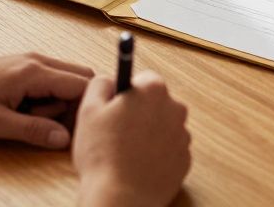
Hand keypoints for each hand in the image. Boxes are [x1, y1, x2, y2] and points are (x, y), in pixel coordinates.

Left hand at [0, 54, 92, 148]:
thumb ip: (34, 130)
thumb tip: (64, 139)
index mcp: (33, 71)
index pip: (82, 85)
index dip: (85, 110)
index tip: (73, 130)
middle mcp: (35, 60)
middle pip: (80, 78)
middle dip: (74, 105)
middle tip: (48, 125)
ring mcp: (28, 61)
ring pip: (64, 80)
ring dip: (56, 103)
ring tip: (26, 117)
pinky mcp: (20, 68)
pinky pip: (48, 81)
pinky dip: (44, 99)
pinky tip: (21, 111)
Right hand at [74, 72, 190, 206]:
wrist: (121, 197)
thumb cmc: (103, 155)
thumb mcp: (88, 109)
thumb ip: (101, 84)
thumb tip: (110, 80)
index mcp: (153, 91)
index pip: (144, 78)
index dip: (127, 93)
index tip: (117, 107)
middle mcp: (175, 109)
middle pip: (156, 103)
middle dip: (139, 113)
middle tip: (117, 131)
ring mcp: (182, 136)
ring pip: (163, 127)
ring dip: (148, 134)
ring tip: (125, 152)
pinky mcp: (184, 161)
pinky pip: (169, 150)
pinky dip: (156, 155)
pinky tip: (137, 164)